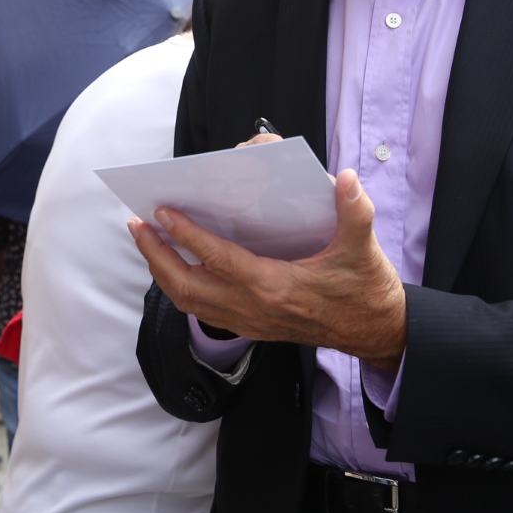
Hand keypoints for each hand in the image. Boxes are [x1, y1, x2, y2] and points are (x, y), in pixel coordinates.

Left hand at [129, 169, 407, 370]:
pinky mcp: (251, 327)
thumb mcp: (364, 250)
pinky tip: (174, 264)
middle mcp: (254, 309)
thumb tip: (347, 179)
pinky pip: (202, 309)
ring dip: (162, 270)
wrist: (374, 332)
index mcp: (275, 287)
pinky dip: (181, 286)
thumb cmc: (365, 289)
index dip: (188, 235)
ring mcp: (250, 322)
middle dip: (157, 255)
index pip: (218, 260)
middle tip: (137, 224)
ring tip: (146, 240)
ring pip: (189, 301)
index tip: (163, 212)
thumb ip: (356, 212)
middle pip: (187, 286)